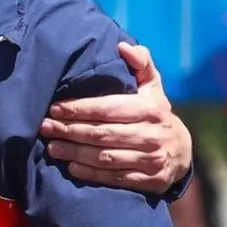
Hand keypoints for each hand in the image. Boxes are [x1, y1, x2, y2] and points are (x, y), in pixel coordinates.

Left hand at [39, 42, 192, 192]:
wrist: (181, 151)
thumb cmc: (155, 113)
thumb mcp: (152, 87)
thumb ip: (140, 64)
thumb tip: (122, 46)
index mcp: (150, 109)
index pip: (107, 108)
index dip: (78, 108)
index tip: (54, 108)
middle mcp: (151, 134)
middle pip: (102, 134)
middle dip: (69, 130)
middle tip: (44, 127)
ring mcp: (150, 159)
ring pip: (105, 157)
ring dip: (74, 152)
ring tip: (51, 147)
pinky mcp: (149, 180)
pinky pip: (114, 178)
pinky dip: (91, 173)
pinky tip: (71, 166)